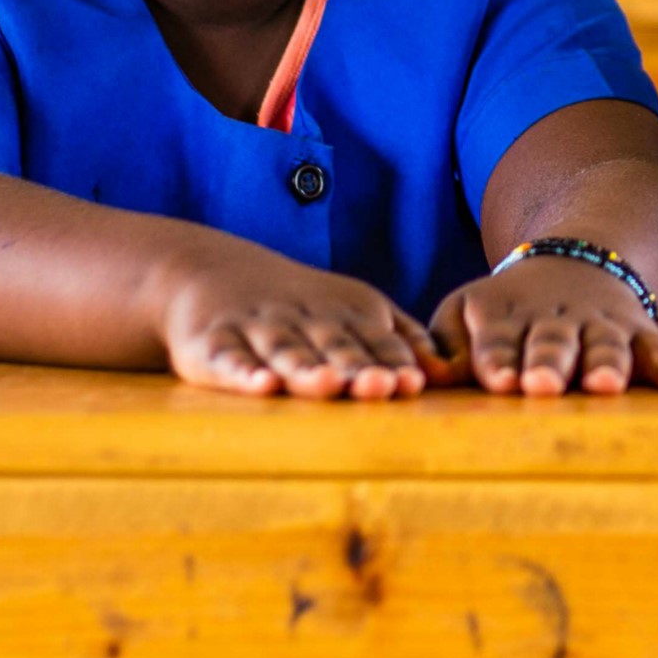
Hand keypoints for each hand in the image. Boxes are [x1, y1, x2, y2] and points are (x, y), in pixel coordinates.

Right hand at [155, 244, 438, 399]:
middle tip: (379, 387)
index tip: (411, 384)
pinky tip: (260, 386)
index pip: (373, 340)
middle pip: (333, 345)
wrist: (211, 271)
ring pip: (285, 351)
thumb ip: (399, 337)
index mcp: (344, 314)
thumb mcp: (353, 309)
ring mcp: (258, 329)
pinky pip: (228, 359)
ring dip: (306, 368)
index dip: (391, 361)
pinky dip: (243, 372)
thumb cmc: (299, 305)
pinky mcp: (212, 344)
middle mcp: (304, 319)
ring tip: (326, 384)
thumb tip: (446, 369)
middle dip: (356, 366)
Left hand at [430, 255, 657, 396]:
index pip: (497, 337)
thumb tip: (418, 379)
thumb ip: (444, 348)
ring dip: (605, 362)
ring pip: (604, 342)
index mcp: (505, 313)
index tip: (500, 380)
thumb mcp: (465, 312)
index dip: (498, 357)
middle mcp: (554, 317)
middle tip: (541, 385)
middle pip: (551, 340)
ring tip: (605, 385)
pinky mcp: (637, 330)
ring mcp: (599, 322)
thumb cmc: (505, 309)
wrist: (574, 262)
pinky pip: (657, 346)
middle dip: (547, 362)